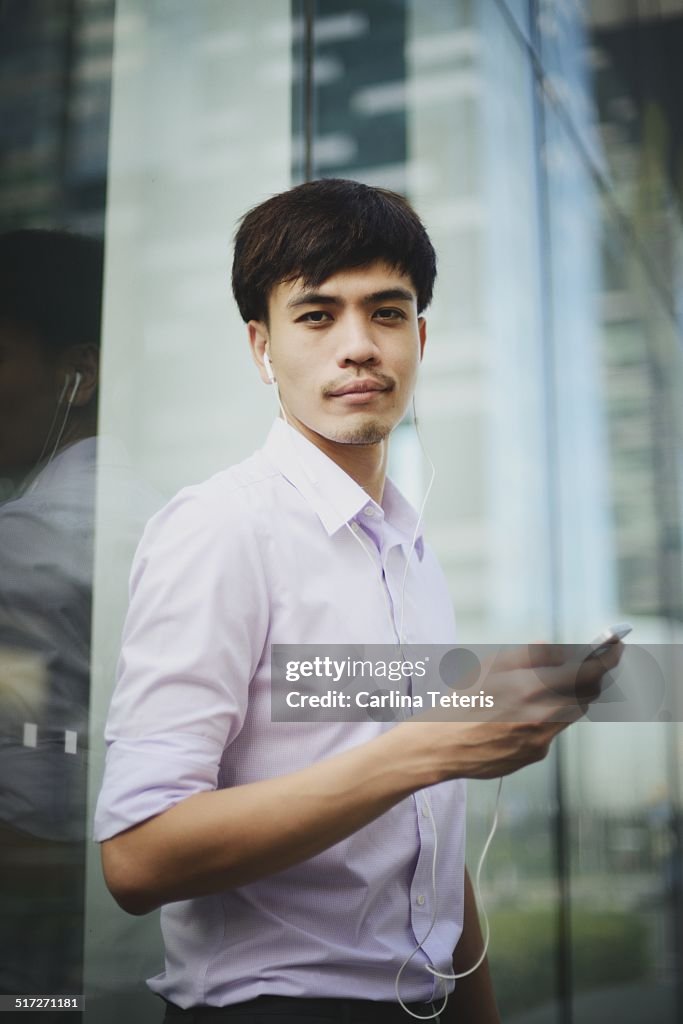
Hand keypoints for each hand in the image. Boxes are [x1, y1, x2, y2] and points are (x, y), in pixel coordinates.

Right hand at [406, 639, 623, 781]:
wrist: (439, 747)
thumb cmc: (459, 702)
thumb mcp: (488, 667)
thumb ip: (525, 655)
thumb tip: (553, 648)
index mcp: (531, 688)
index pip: (588, 671)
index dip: (608, 657)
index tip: (616, 646)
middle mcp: (541, 717)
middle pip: (586, 694)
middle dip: (591, 677)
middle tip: (585, 664)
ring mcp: (540, 740)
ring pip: (571, 712)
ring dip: (571, 695)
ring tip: (552, 684)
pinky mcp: (534, 756)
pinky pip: (552, 731)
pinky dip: (548, 716)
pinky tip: (524, 712)